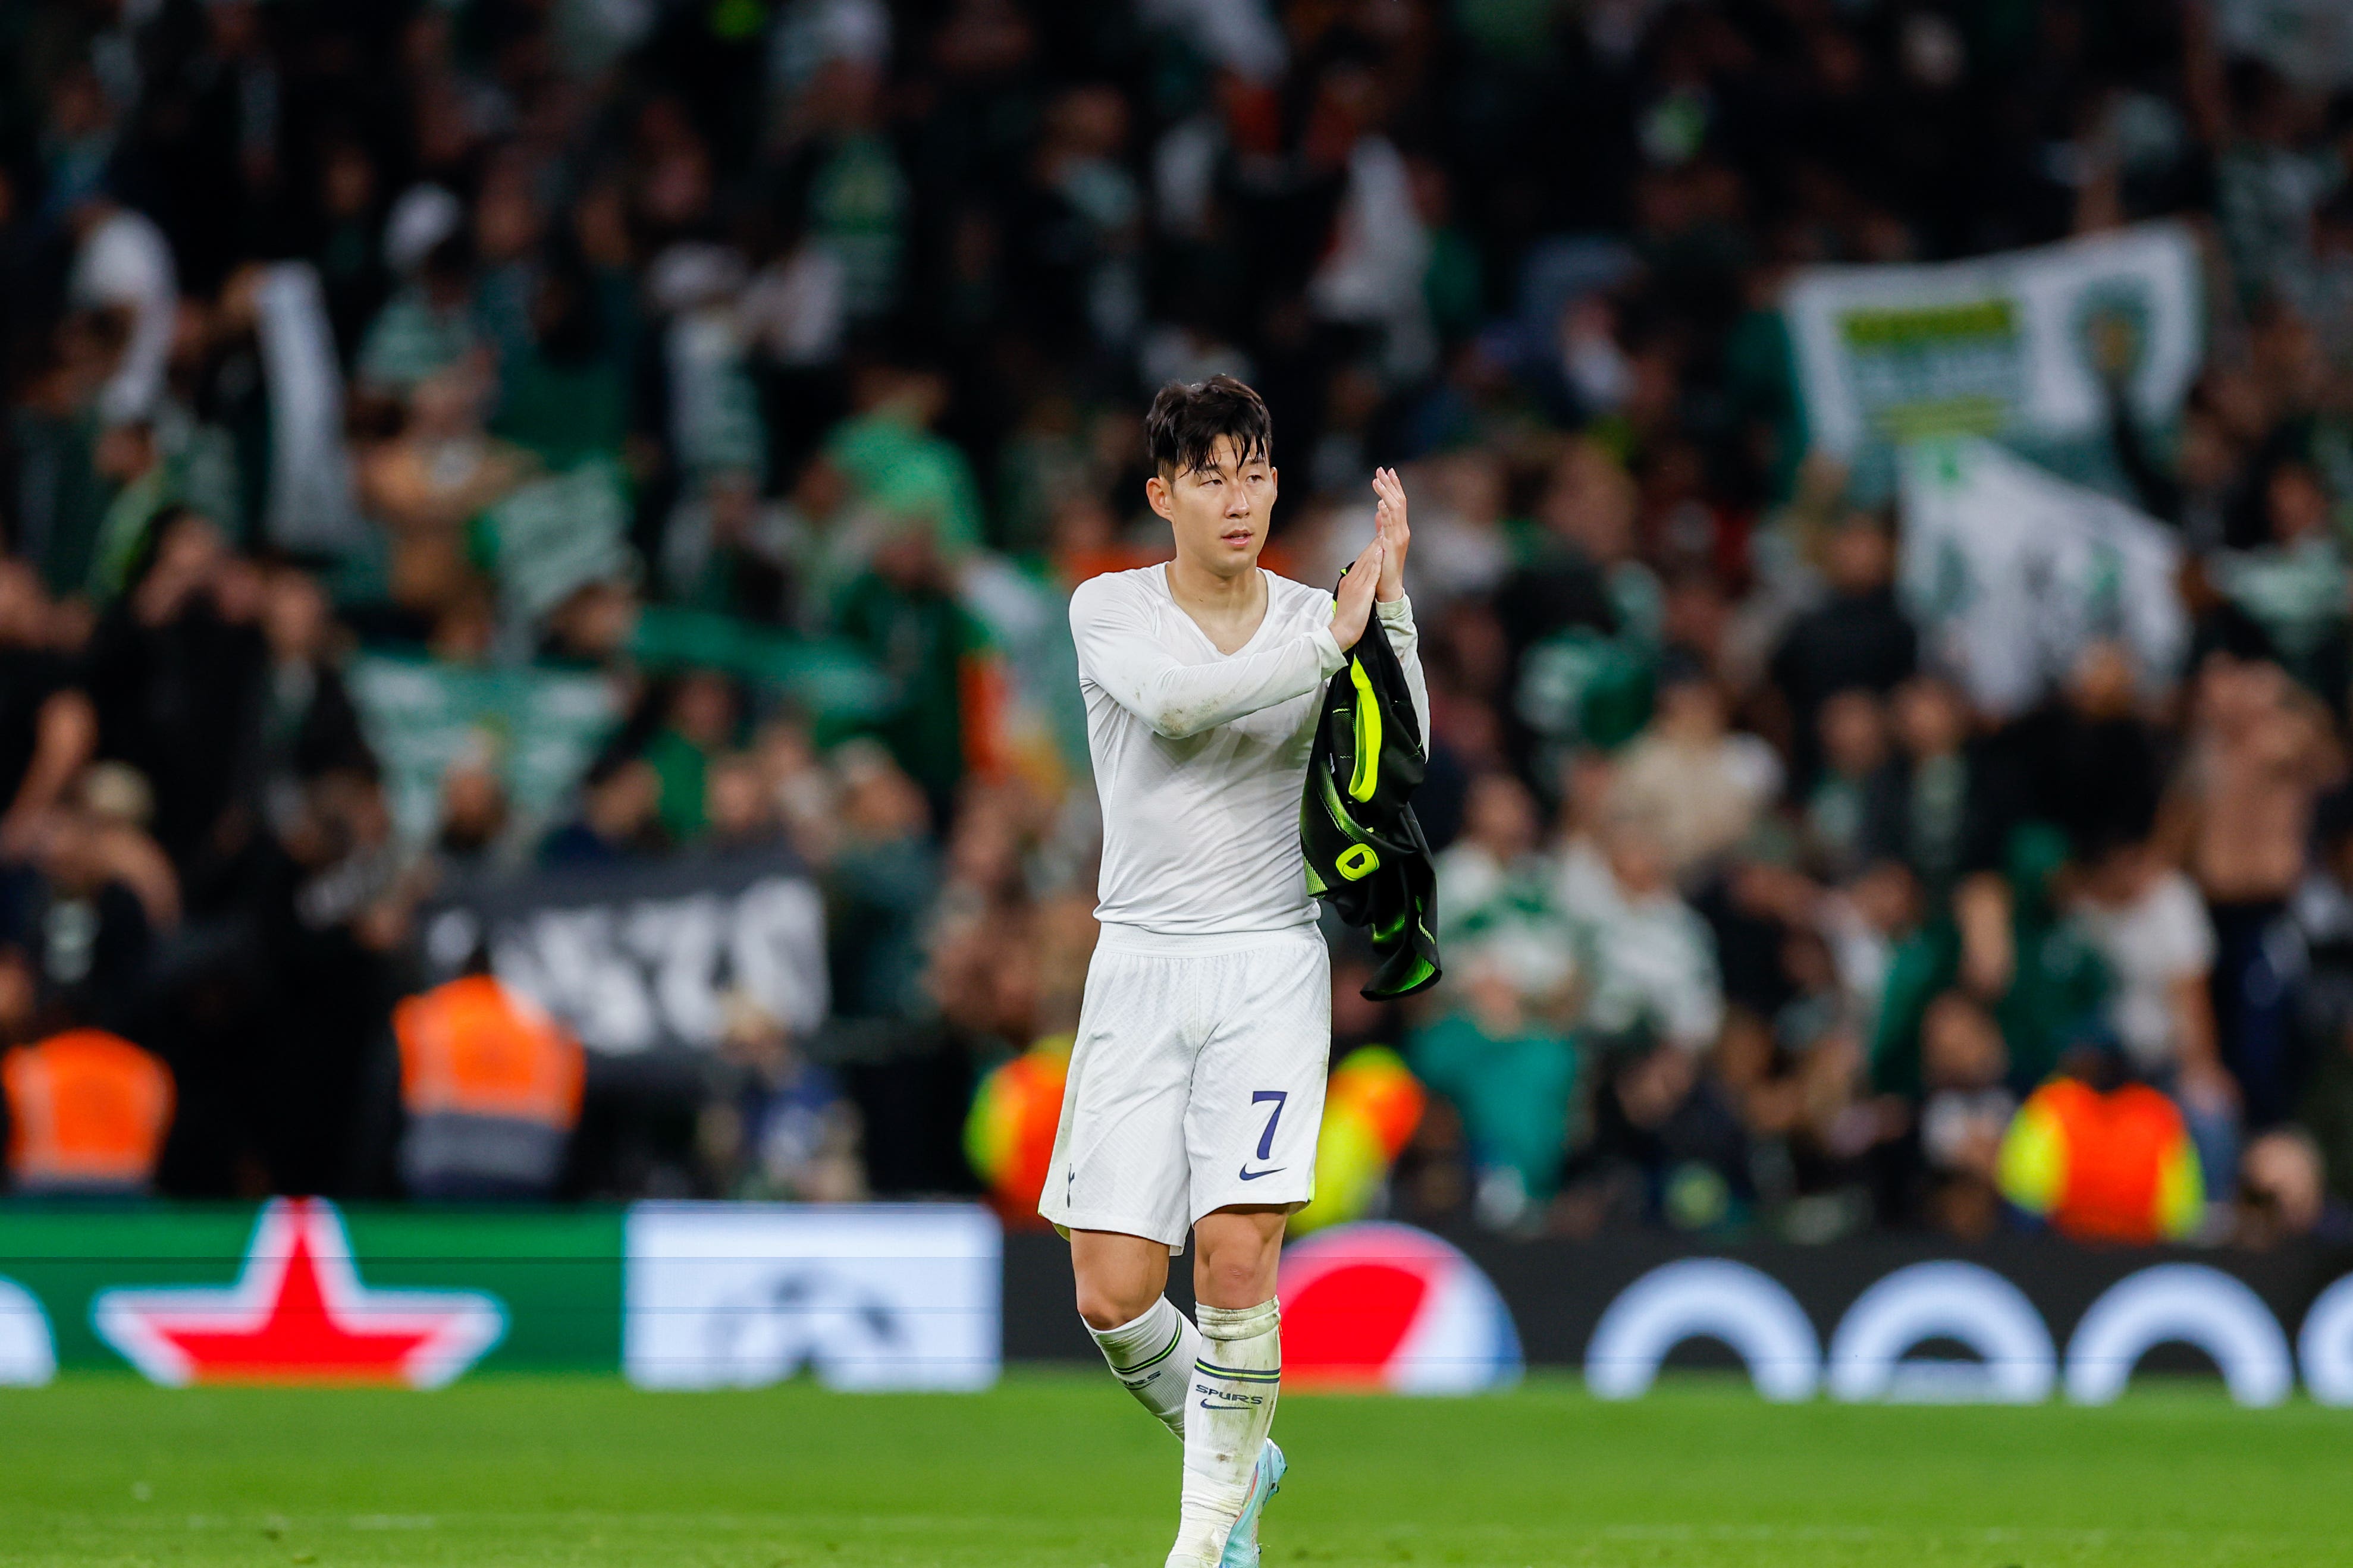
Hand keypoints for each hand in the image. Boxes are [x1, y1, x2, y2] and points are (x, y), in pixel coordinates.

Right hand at [1331, 537, 1384, 650]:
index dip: (1370, 548)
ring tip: (1383, 534)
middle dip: (1373, 542)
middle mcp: (1352, 580)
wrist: (1340, 632)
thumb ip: (1353, 589)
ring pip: (1368, 561)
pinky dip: (1376, 561)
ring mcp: (1357, 585)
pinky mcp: (1363, 591)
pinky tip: (1380, 552)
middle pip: (1364, 557)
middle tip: (1381, 529)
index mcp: (1348, 582)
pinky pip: (1371, 574)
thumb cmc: (1345, 620)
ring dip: (1376, 547)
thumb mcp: (1348, 599)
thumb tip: (1357, 584)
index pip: (1361, 561)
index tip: (1377, 538)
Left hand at [1371, 467, 1408, 601]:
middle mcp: (1402, 530)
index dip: (1393, 486)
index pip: (1398, 501)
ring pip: (1395, 511)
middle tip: (1382, 470)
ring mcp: (1399, 537)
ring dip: (1386, 495)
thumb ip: (1382, 525)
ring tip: (1378, 482)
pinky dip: (1386, 514)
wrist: (1389, 585)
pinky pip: (1391, 527)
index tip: (1387, 471)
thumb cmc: (1385, 566)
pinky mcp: (1394, 546)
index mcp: (1399, 528)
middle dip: (1390, 485)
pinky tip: (1381, 504)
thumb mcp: (1382, 540)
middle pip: (1398, 501)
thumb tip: (1378, 511)